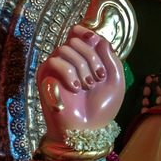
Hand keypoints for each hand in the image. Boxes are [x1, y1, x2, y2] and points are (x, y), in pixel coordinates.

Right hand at [36, 24, 124, 140]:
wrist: (88, 129)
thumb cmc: (102, 107)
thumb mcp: (116, 80)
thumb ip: (110, 57)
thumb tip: (97, 37)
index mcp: (85, 58)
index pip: (80, 32)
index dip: (87, 32)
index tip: (95, 41)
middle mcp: (69, 59)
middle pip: (76, 39)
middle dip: (91, 57)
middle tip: (98, 78)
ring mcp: (56, 67)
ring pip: (66, 48)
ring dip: (82, 67)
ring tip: (88, 86)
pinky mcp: (45, 76)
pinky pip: (56, 61)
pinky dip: (69, 74)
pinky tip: (75, 88)